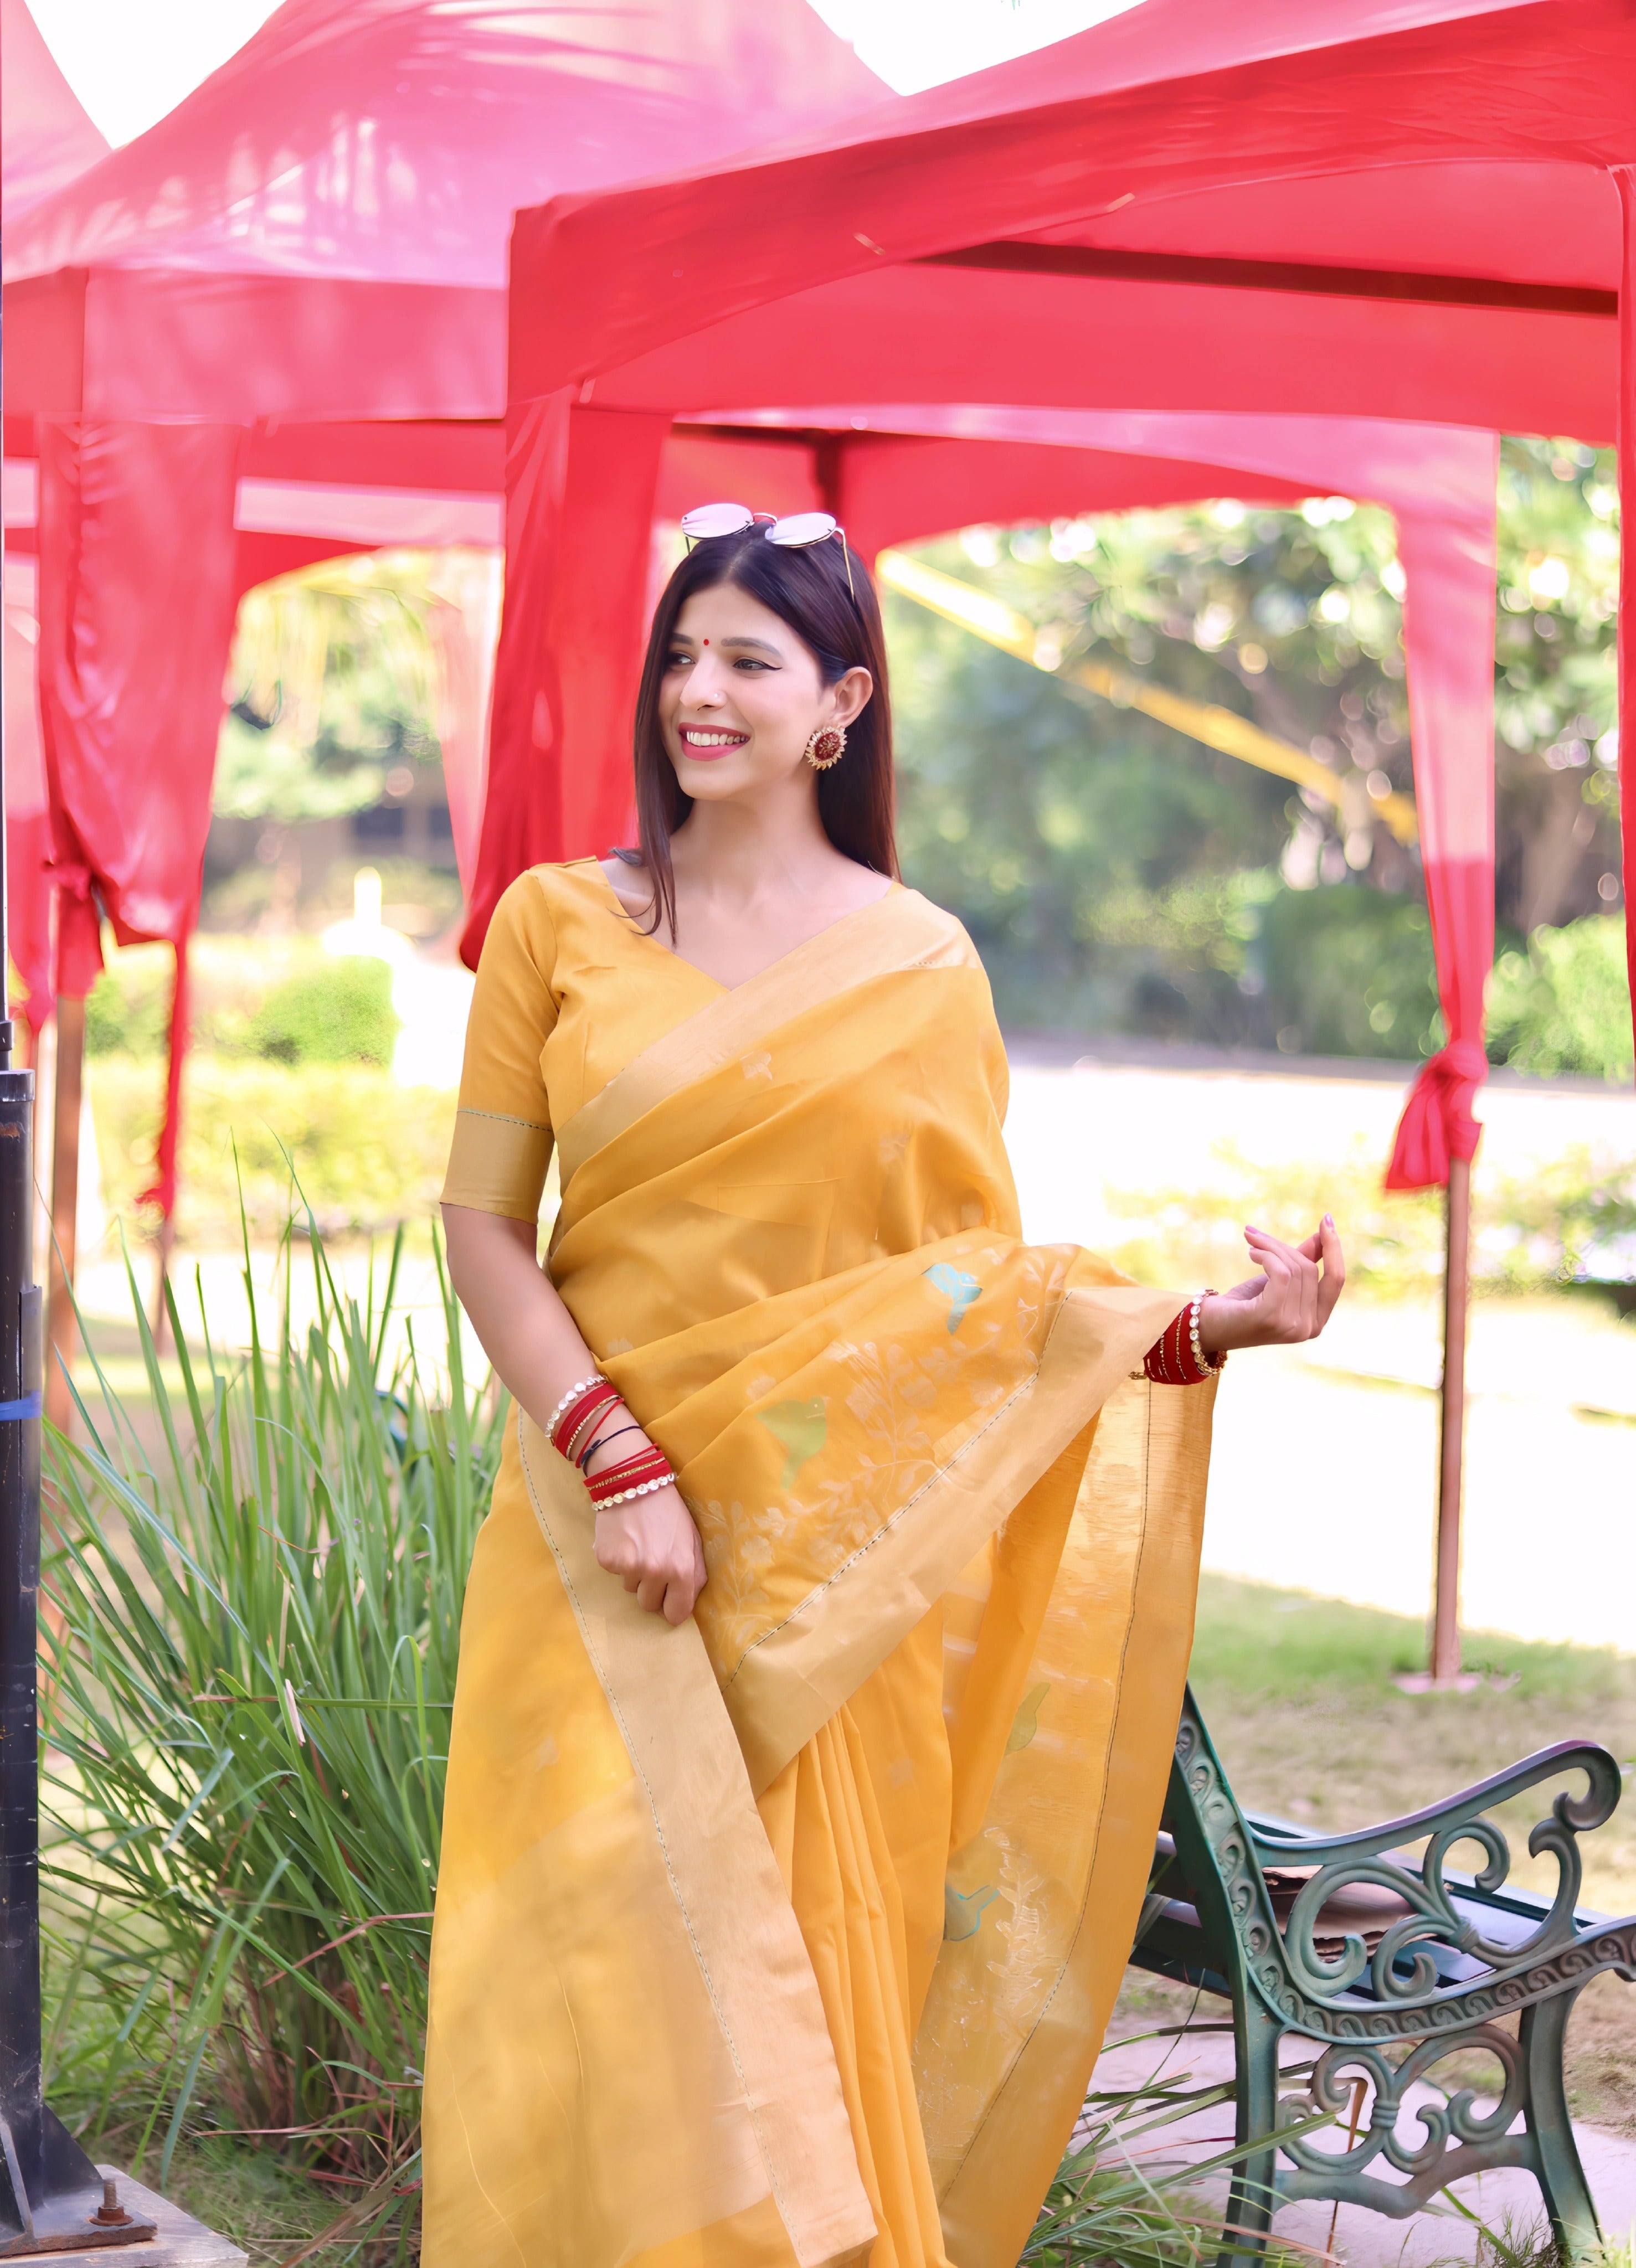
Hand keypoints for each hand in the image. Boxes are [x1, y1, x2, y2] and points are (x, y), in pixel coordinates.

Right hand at [593, 1484, 707, 1624]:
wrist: (633, 1482)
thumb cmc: (668, 1510)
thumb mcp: (692, 1539)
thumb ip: (695, 1573)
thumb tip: (687, 1604)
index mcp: (681, 1569)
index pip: (676, 1613)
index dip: (673, 1608)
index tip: (670, 1601)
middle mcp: (655, 1572)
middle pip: (649, 1605)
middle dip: (651, 1590)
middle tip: (652, 1563)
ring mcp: (628, 1568)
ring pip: (630, 1589)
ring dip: (634, 1574)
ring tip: (638, 1544)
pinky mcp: (607, 1561)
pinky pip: (615, 1574)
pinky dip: (618, 1561)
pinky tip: (624, 1540)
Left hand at [1197, 1216, 1345, 1355]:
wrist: (1208, 1326)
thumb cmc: (1243, 1304)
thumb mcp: (1277, 1281)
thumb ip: (1301, 1262)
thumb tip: (1323, 1235)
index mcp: (1316, 1322)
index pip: (1337, 1280)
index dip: (1334, 1249)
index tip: (1326, 1220)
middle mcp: (1309, 1328)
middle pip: (1310, 1269)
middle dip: (1283, 1246)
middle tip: (1255, 1234)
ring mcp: (1293, 1326)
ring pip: (1294, 1268)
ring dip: (1269, 1247)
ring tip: (1251, 1243)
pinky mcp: (1272, 1317)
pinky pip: (1281, 1273)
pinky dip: (1266, 1255)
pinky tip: (1251, 1253)